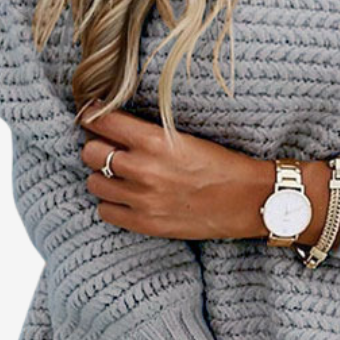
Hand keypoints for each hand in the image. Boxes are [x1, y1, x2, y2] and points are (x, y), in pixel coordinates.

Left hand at [79, 102, 339, 245]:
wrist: (249, 200)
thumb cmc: (222, 164)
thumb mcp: (184, 138)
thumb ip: (147, 134)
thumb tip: (110, 125)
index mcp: (156, 141)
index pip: (102, 121)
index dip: (93, 115)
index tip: (92, 115)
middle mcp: (144, 170)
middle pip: (90, 152)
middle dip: (97, 146)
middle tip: (109, 146)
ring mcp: (143, 200)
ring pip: (93, 183)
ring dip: (102, 176)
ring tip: (119, 174)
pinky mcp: (146, 224)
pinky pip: (105, 211)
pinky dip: (111, 203)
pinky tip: (127, 197)